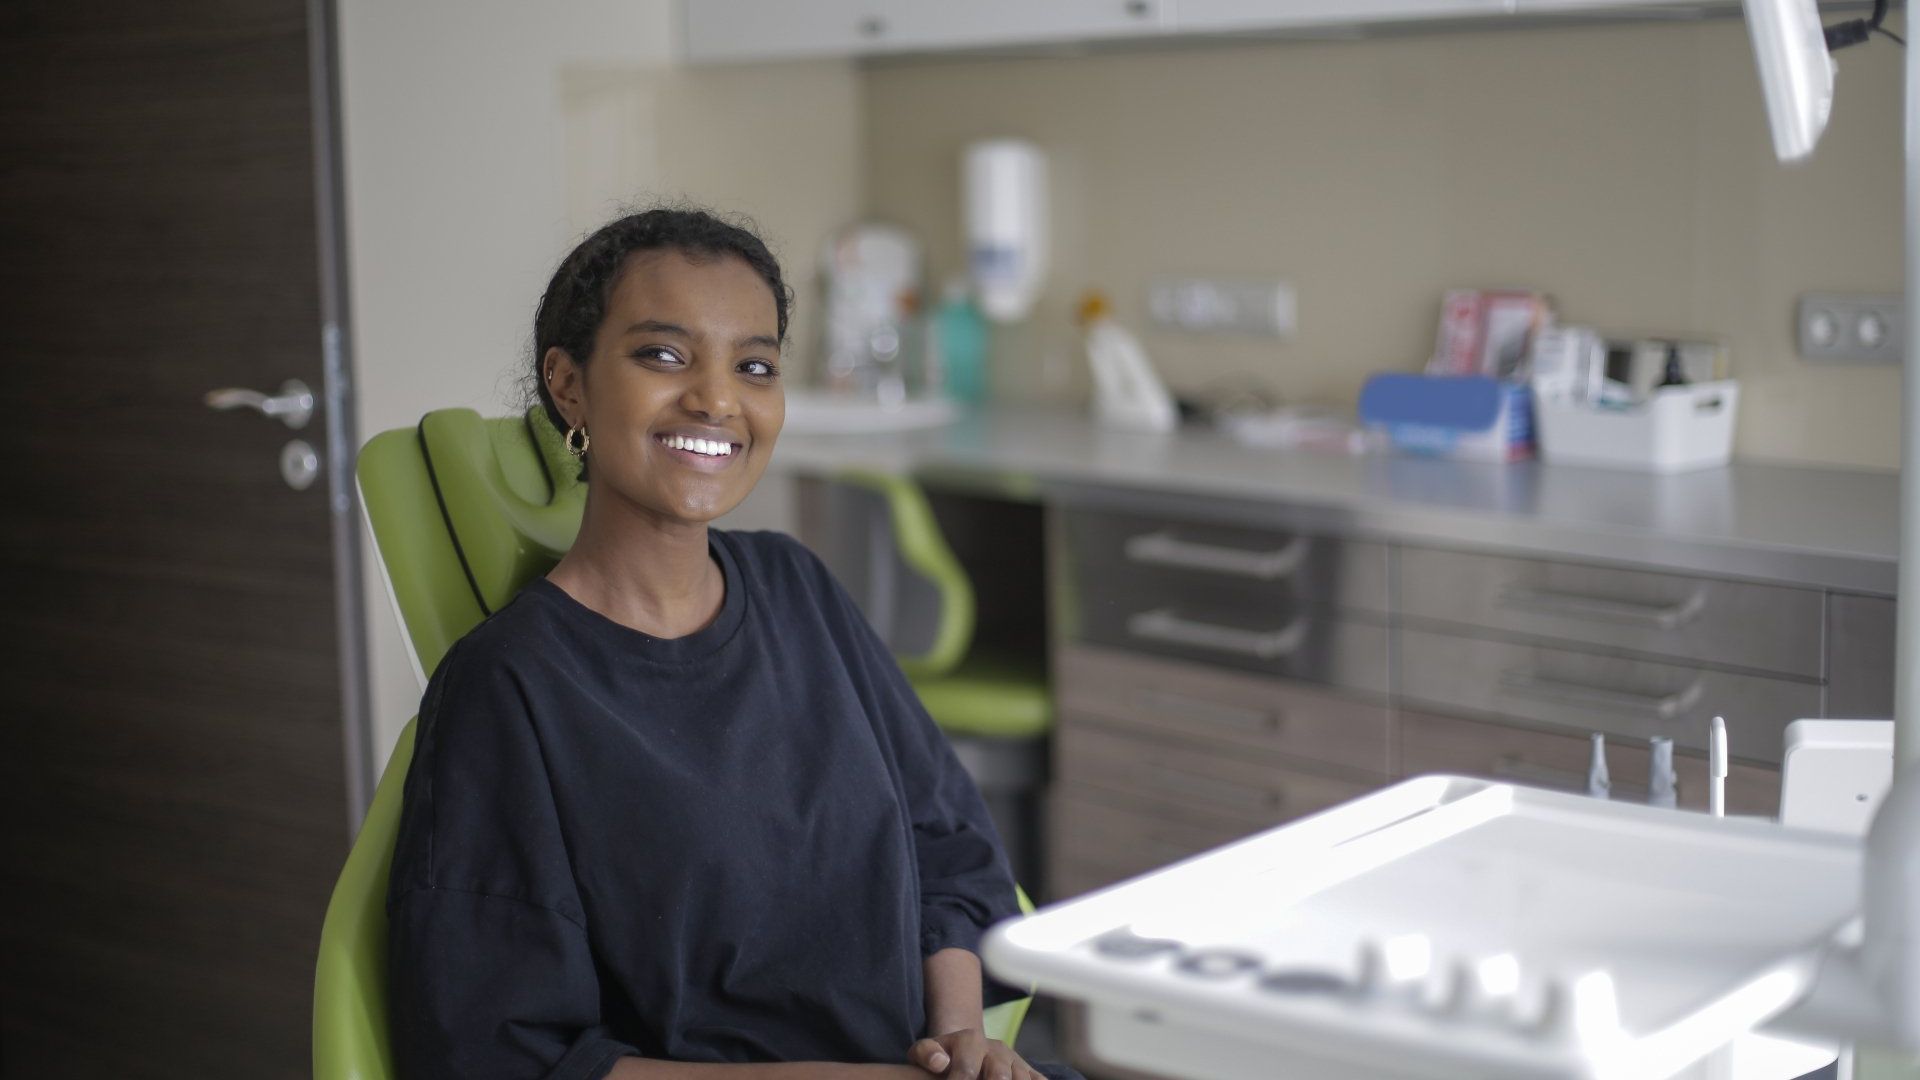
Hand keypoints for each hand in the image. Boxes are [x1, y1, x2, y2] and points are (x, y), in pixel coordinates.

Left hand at [907, 1028, 1041, 1079]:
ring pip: (1022, 1078)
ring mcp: (1014, 1060)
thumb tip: (939, 1062)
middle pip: (1000, 1075)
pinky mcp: (1028, 1072)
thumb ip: (926, 1053)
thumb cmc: (940, 1056)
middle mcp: (996, 1048)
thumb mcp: (924, 1052)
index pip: (966, 1070)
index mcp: (969, 1040)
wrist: (965, 1047)